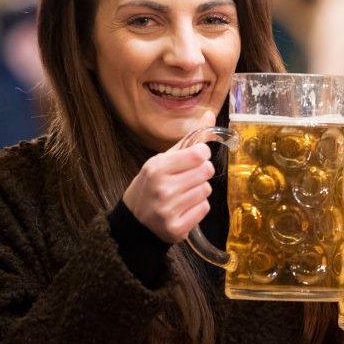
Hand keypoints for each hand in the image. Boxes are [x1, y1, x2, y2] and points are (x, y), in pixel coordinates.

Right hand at [122, 110, 216, 242]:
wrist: (133, 221)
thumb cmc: (151, 186)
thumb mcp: (162, 160)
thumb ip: (188, 140)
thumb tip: (210, 115)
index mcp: (157, 168)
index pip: (199, 154)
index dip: (202, 155)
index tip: (195, 158)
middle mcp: (162, 188)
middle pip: (206, 172)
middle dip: (201, 173)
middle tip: (188, 179)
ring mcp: (168, 210)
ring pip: (206, 191)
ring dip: (199, 191)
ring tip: (183, 195)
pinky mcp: (176, 228)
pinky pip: (204, 209)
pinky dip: (197, 208)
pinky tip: (183, 208)